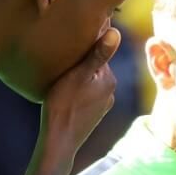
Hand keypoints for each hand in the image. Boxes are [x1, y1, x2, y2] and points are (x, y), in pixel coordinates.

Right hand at [39, 29, 119, 163]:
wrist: (59, 142)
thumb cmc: (64, 106)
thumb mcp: (77, 76)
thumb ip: (97, 54)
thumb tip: (116, 32)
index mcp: (109, 78)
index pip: (99, 51)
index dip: (86, 41)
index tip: (74, 32)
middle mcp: (110, 91)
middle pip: (95, 66)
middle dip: (82, 59)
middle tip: (63, 50)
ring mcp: (102, 105)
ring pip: (90, 81)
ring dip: (80, 75)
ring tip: (61, 70)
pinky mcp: (93, 115)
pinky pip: (86, 94)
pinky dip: (78, 89)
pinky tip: (65, 91)